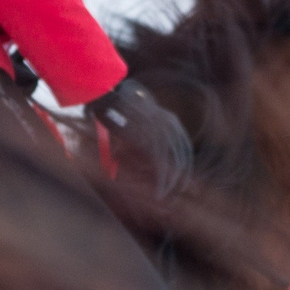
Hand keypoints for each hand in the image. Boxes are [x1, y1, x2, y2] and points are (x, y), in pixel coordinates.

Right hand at [87, 79, 192, 198]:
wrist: (105, 93)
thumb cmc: (115, 105)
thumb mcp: (135, 121)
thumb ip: (143, 138)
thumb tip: (142, 158)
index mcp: (170, 120)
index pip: (183, 148)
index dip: (182, 166)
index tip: (179, 181)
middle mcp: (170, 125)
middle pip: (182, 158)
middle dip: (179, 178)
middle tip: (173, 193)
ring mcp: (161, 130)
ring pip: (174, 164)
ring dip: (170, 183)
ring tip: (164, 196)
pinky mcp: (149, 138)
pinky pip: (160, 164)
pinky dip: (160, 180)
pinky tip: (159, 192)